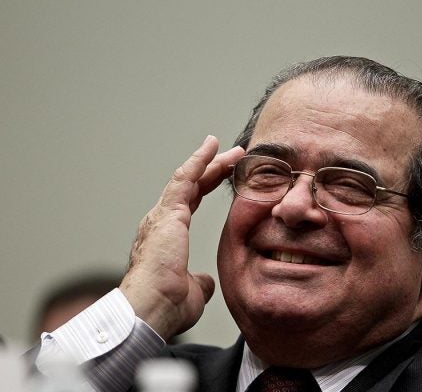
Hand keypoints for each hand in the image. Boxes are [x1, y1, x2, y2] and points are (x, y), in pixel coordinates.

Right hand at [119, 135, 244, 339]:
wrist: (150, 310)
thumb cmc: (166, 307)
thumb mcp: (193, 292)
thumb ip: (200, 282)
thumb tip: (206, 282)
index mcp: (167, 237)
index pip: (190, 202)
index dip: (207, 185)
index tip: (225, 173)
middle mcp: (161, 222)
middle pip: (191, 187)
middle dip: (213, 169)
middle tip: (234, 156)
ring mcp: (162, 216)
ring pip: (188, 179)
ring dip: (211, 161)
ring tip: (232, 150)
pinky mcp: (167, 213)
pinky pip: (184, 180)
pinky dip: (198, 161)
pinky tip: (212, 147)